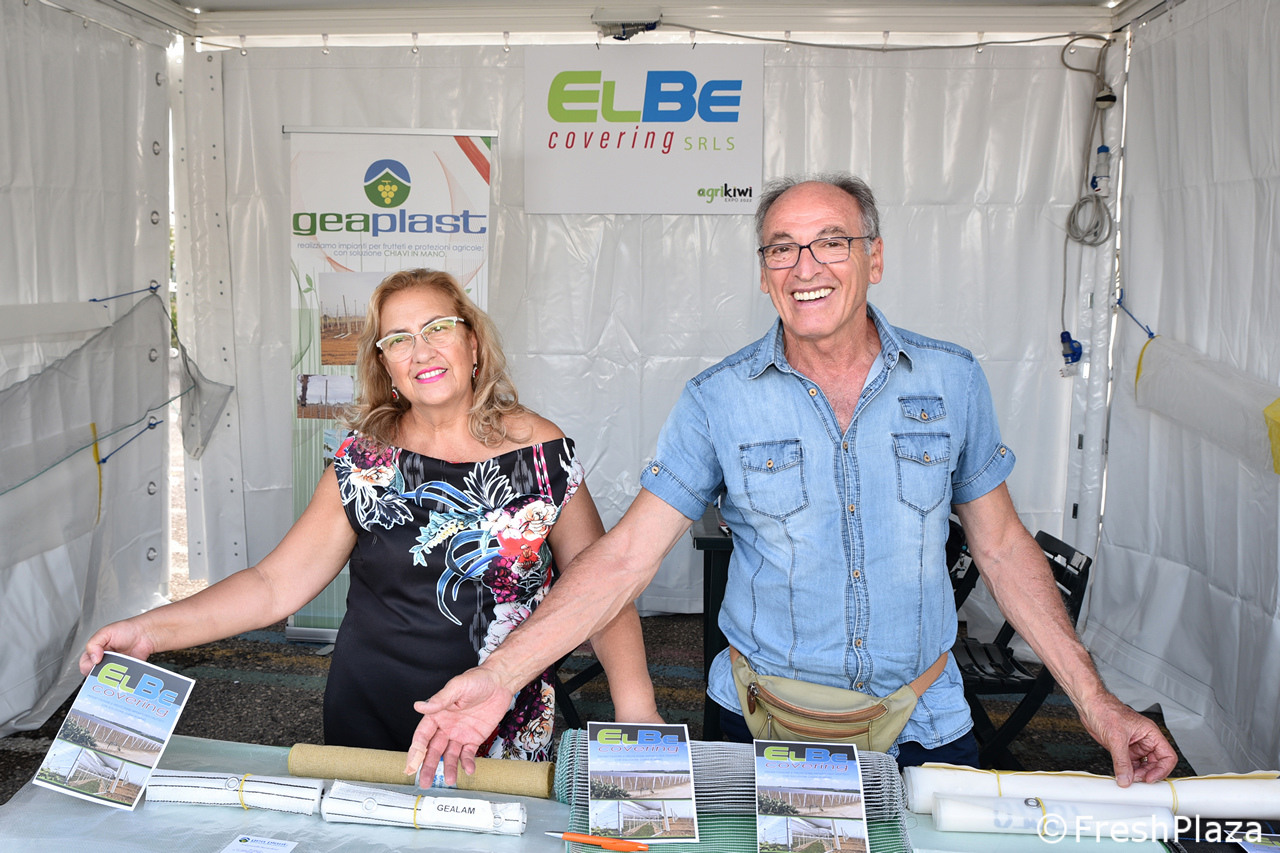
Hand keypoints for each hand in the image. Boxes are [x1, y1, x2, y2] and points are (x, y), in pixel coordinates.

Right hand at [79, 620, 155, 675]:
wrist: (146, 634)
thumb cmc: (127, 630)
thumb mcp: (105, 632)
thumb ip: (94, 644)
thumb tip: (93, 659)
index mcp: (95, 652)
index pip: (85, 665)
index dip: (89, 666)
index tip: (98, 661)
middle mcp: (103, 661)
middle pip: (95, 675)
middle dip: (100, 673)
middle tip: (108, 666)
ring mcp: (114, 668)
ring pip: (106, 680)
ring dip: (110, 677)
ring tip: (118, 668)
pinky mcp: (124, 673)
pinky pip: (120, 681)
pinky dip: (120, 680)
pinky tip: (123, 674)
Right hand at [404, 667, 513, 786]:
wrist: (500, 682)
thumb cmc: (477, 679)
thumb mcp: (457, 687)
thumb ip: (440, 700)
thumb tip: (419, 706)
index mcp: (437, 714)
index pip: (422, 736)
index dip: (416, 751)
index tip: (411, 765)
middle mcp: (446, 726)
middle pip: (433, 750)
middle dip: (428, 766)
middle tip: (424, 781)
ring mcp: (460, 733)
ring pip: (450, 755)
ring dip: (448, 768)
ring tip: (449, 780)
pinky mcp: (474, 738)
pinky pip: (468, 754)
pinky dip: (467, 762)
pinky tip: (468, 770)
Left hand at [1078, 692, 1178, 785]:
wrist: (1089, 705)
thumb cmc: (1105, 710)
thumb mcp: (1116, 738)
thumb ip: (1122, 761)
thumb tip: (1126, 778)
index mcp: (1151, 734)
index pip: (1168, 756)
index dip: (1162, 770)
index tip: (1150, 778)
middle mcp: (1144, 740)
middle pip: (1156, 764)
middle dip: (1147, 774)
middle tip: (1134, 779)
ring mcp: (1134, 745)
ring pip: (1143, 766)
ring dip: (1137, 774)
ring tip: (1127, 777)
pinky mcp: (1123, 749)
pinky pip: (1130, 764)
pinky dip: (1127, 771)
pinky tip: (1121, 774)